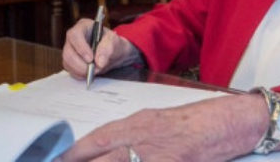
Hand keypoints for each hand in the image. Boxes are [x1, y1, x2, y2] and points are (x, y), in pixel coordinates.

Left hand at [58, 94, 266, 161]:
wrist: (222, 123)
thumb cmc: (188, 124)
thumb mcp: (152, 122)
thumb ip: (126, 136)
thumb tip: (100, 151)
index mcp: (134, 125)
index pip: (94, 141)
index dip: (73, 155)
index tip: (57, 160)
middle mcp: (140, 139)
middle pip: (101, 157)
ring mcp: (155, 155)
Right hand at [62, 18, 140, 78]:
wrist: (114, 54)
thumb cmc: (114, 44)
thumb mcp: (115, 42)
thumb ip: (108, 49)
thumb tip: (99, 62)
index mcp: (83, 26)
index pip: (75, 35)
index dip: (81, 48)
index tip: (90, 59)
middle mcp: (74, 37)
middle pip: (68, 51)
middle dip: (80, 64)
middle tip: (94, 70)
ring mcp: (70, 50)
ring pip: (67, 62)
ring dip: (81, 70)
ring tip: (95, 71)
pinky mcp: (70, 61)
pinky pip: (70, 70)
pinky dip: (80, 74)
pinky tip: (89, 73)